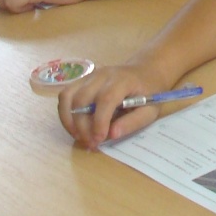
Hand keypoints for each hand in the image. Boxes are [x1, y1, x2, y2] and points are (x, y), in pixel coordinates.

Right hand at [58, 62, 172, 147]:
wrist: (145, 71)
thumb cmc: (150, 92)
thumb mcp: (151, 109)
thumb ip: (133, 122)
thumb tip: (112, 134)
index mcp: (123, 80)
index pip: (105, 99)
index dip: (99, 122)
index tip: (98, 140)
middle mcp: (103, 75)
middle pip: (82, 99)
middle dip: (82, 126)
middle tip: (90, 144)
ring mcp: (90, 76)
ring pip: (67, 97)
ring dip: (69, 120)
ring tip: (80, 137)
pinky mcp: (82, 80)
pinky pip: (65, 95)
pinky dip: (65, 113)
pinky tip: (75, 127)